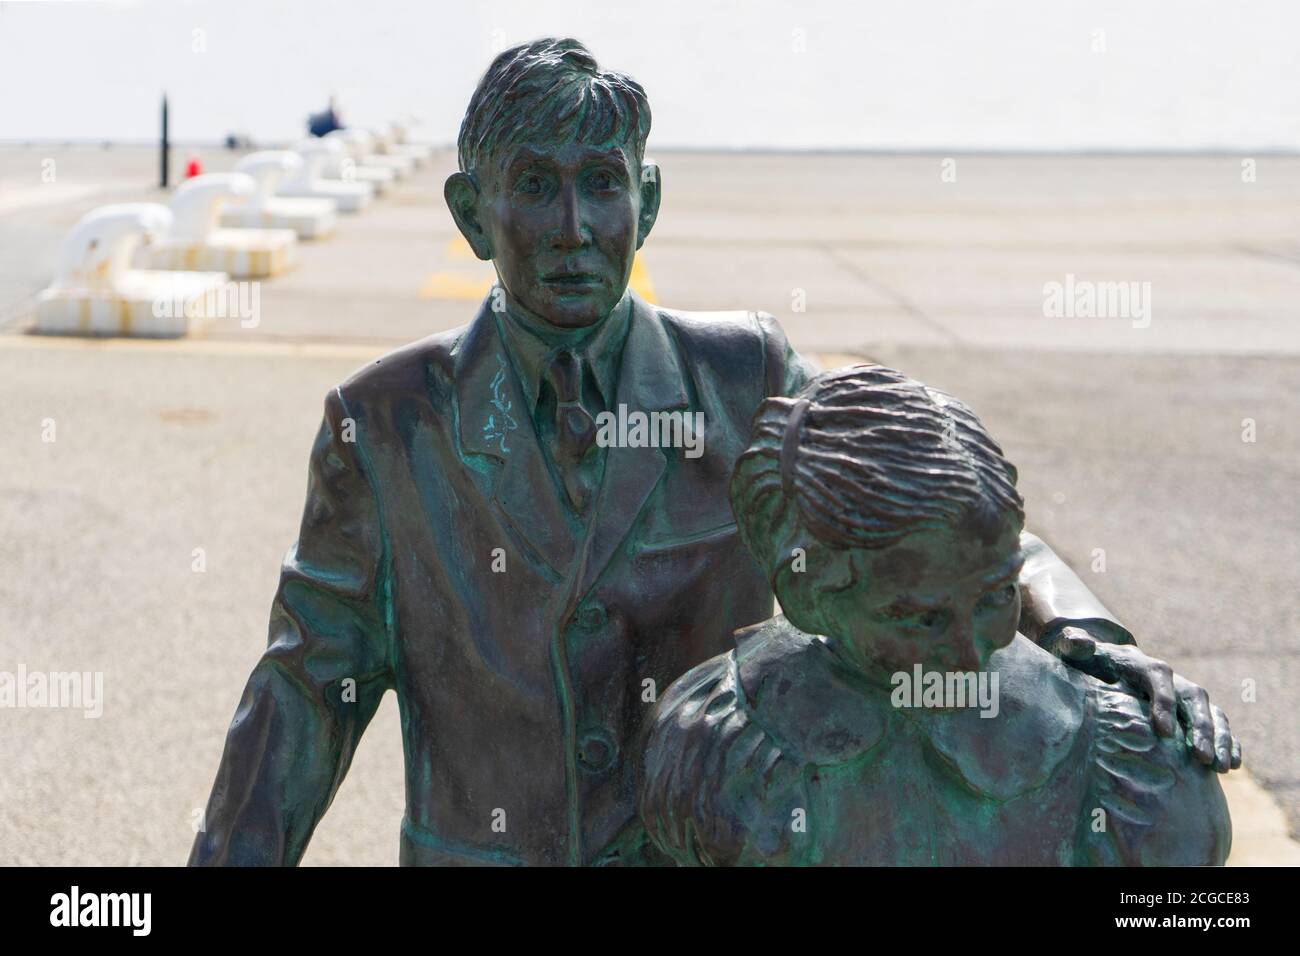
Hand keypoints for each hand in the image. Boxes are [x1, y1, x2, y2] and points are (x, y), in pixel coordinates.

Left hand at [1046, 626, 1241, 772]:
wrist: (1109, 668)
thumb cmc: (1090, 666)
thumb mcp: (1077, 654)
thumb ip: (1075, 647)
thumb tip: (1076, 642)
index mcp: (1143, 665)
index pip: (1159, 678)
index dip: (1164, 702)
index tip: (1163, 732)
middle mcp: (1173, 679)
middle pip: (1193, 698)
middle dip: (1199, 727)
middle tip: (1200, 757)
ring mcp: (1187, 696)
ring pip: (1213, 712)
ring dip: (1219, 737)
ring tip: (1219, 767)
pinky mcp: (1196, 713)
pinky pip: (1220, 725)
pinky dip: (1228, 742)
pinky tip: (1232, 764)